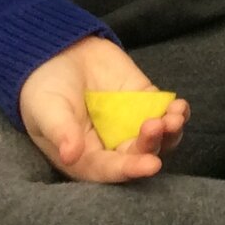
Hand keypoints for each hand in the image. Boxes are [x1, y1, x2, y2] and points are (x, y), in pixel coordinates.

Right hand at [17, 35, 187, 183]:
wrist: (58, 54)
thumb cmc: (44, 90)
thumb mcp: (47, 110)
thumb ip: (61, 131)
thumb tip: (70, 155)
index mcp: (85, 159)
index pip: (110, 170)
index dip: (130, 169)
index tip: (151, 165)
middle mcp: (111, 148)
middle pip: (139, 155)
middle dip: (152, 145)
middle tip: (156, 126)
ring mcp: (131, 125)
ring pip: (159, 139)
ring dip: (171, 132)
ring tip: (174, 116)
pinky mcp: (145, 104)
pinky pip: (166, 113)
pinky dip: (177, 113)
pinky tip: (180, 107)